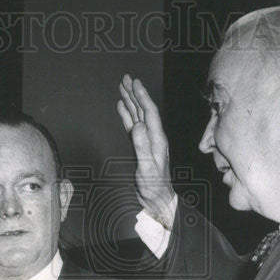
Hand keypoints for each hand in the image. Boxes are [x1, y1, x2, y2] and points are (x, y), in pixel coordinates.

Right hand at [117, 75, 175, 229]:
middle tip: (126, 79)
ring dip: (130, 102)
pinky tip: (122, 109)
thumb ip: (142, 146)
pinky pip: (132, 127)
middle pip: (143, 110)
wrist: (157, 201)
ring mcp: (147, 142)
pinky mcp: (141, 148)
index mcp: (157, 140)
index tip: (134, 83)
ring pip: (137, 117)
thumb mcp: (147, 167)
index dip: (142, 97)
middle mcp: (153, 138)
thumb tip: (137, 126)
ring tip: (122, 89)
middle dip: (135, 94)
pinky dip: (127, 116)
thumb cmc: (154, 187)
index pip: (149, 113)